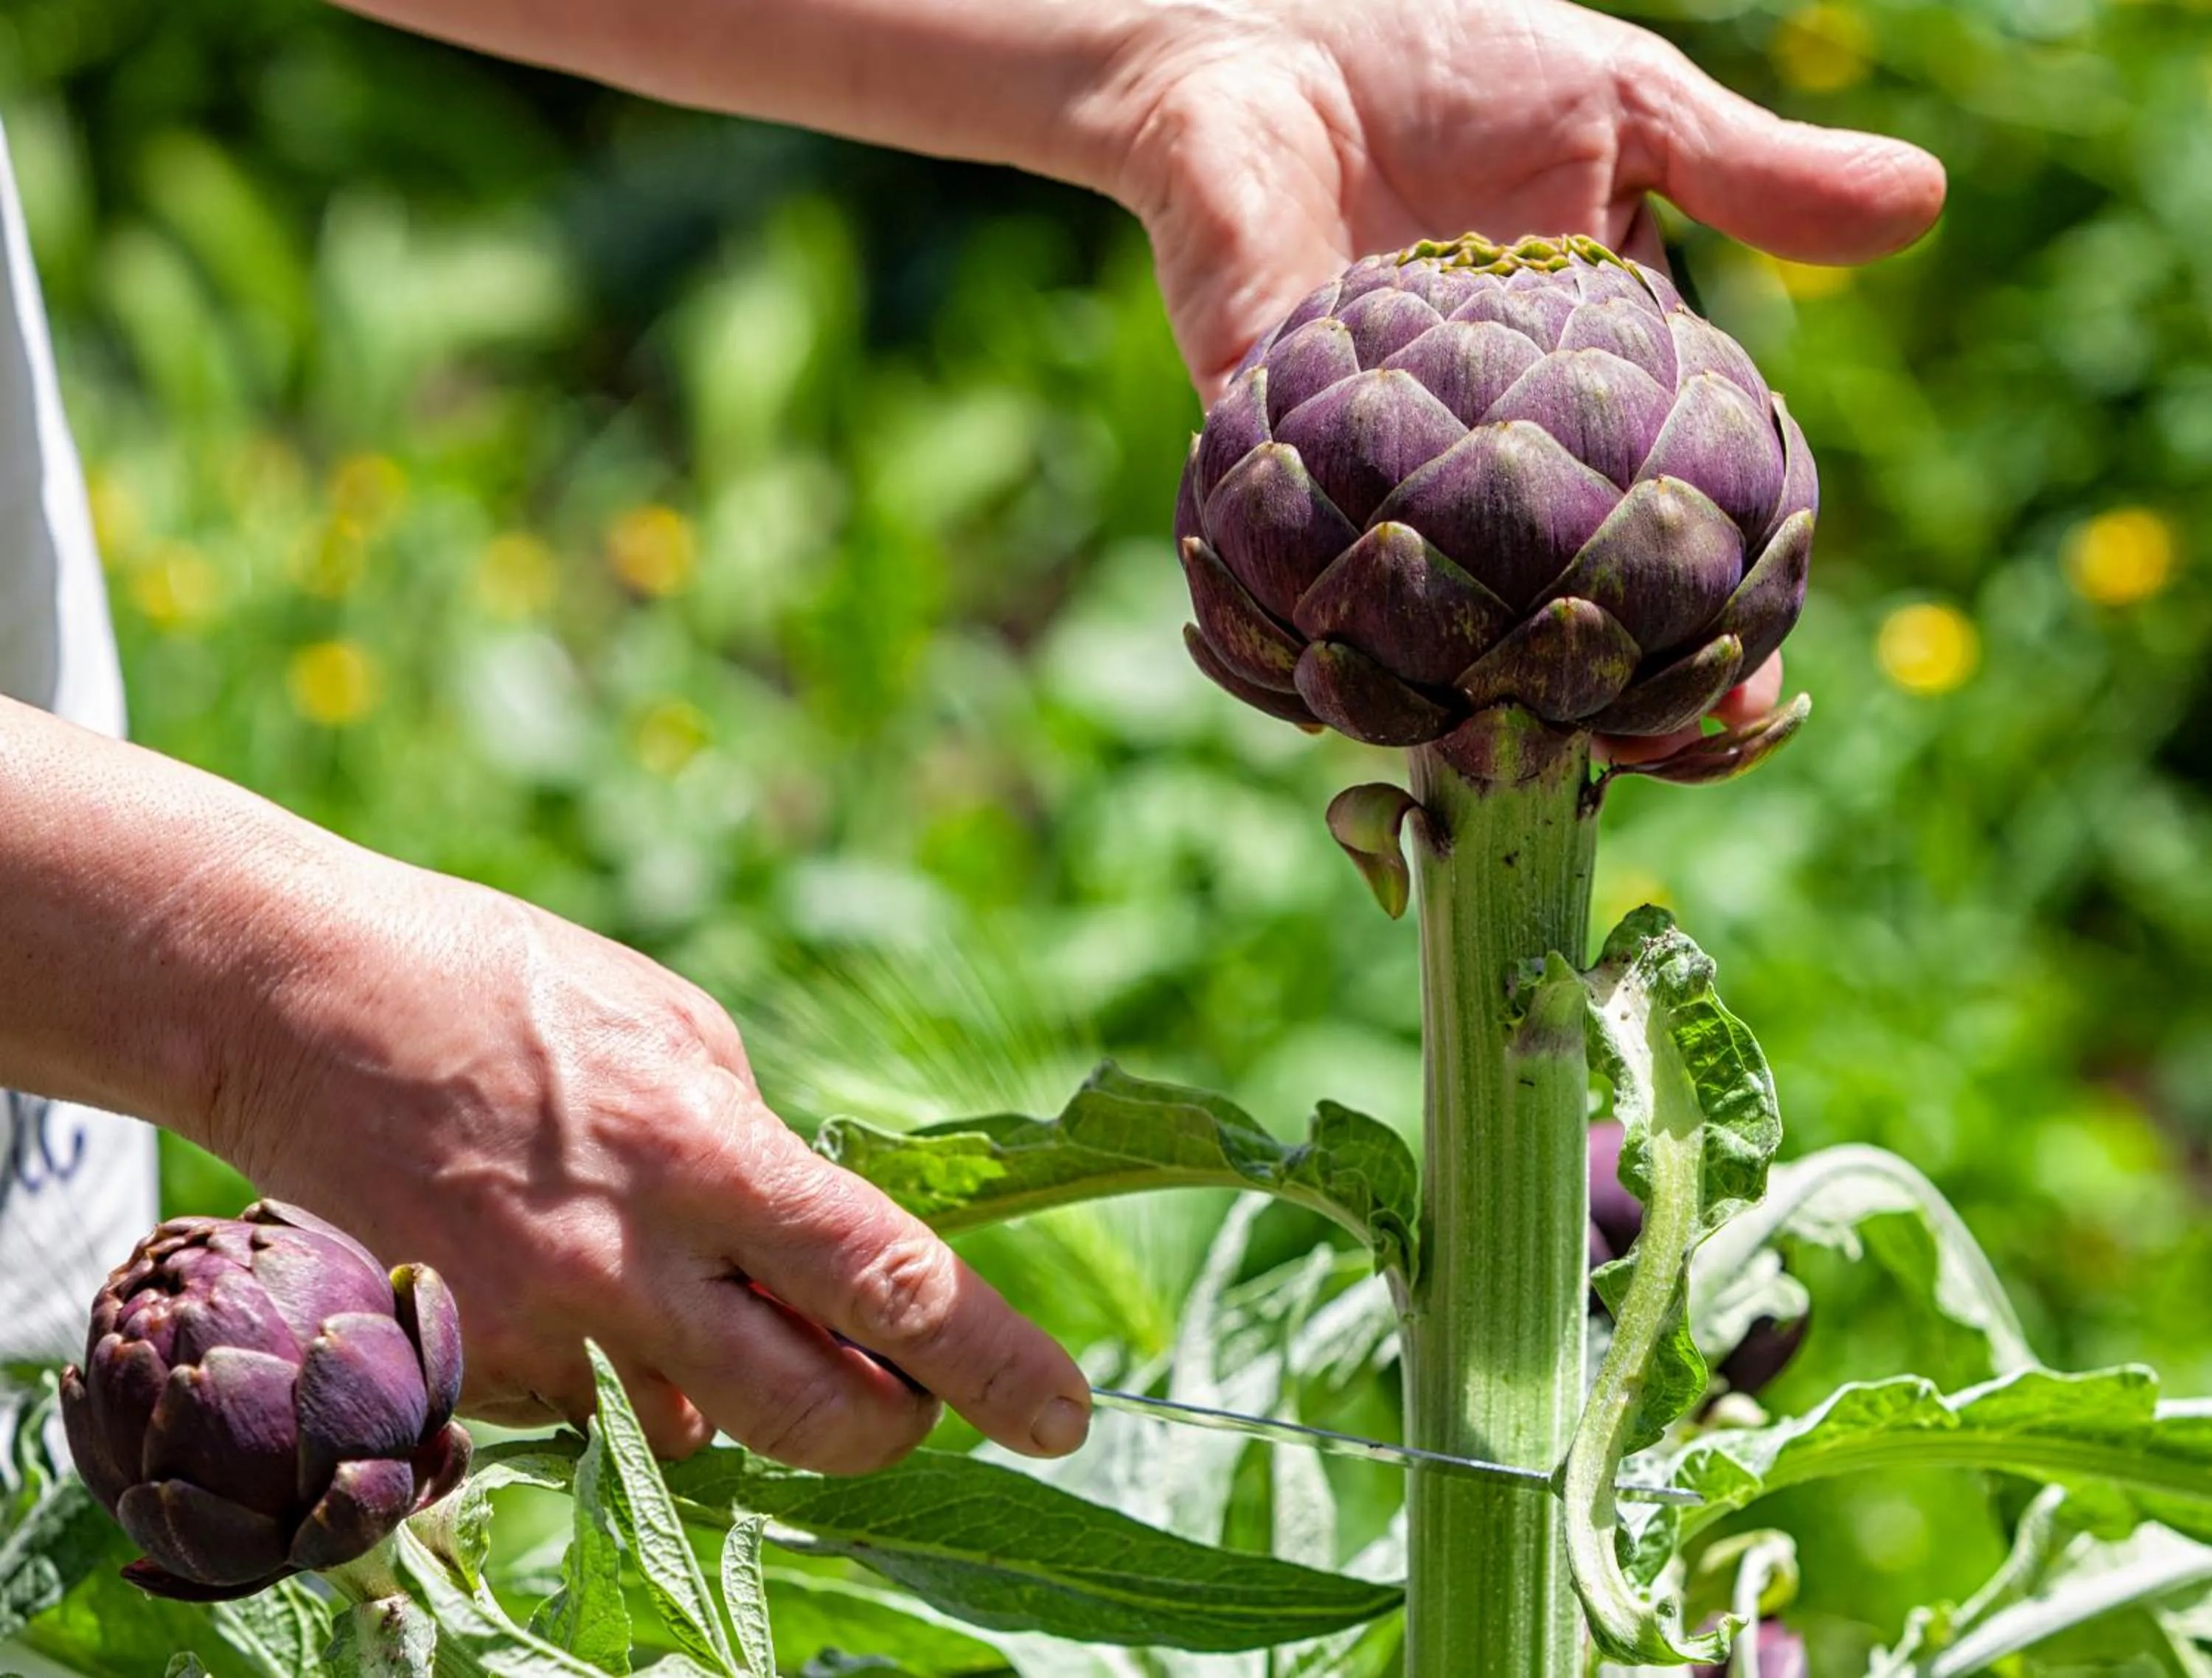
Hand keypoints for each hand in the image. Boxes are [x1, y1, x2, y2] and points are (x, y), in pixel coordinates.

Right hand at [207, 859, 1090, 1470]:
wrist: (288, 1000)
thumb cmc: (500, 987)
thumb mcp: (677, 1028)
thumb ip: (760, 1154)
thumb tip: (822, 1256)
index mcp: (703, 1150)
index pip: (889, 1284)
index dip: (994, 1363)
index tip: (1065, 1413)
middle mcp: (624, 1268)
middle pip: (816, 1419)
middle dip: (887, 1422)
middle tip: (903, 1392)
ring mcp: (534, 1336)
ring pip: (698, 1429)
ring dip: (726, 1379)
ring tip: (661, 1260)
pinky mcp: (458, 1374)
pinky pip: (592, 1413)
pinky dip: (616, 1366)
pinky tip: (561, 1266)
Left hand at [1100, 0, 1917, 737]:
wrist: (1271, 22)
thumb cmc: (1453, 54)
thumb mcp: (1623, 114)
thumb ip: (1750, 178)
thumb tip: (1922, 204)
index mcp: (1573, 391)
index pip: (1654, 523)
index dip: (1704, 611)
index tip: (1749, 689)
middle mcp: (1474, 450)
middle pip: (1542, 599)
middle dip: (1594, 683)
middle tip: (1647, 755)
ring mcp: (1367, 459)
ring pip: (1418, 610)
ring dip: (1462, 681)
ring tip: (1517, 748)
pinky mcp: (1255, 438)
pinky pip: (1278, 551)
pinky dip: (1313, 609)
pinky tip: (1361, 689)